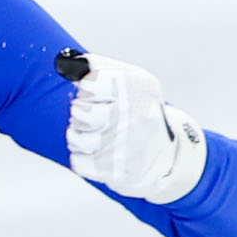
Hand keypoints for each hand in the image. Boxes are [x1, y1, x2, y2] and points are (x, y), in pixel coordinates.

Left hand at [65, 55, 209, 201]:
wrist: (167, 157)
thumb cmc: (140, 114)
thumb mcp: (132, 83)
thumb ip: (101, 68)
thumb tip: (70, 63)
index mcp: (141, 89)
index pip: (92, 82)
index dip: (87, 88)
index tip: (92, 92)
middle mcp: (137, 116)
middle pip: (80, 110)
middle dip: (80, 113)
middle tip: (94, 116)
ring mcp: (128, 146)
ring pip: (75, 138)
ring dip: (78, 136)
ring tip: (93, 135)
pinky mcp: (119, 172)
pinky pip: (78, 162)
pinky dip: (82, 158)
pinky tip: (98, 154)